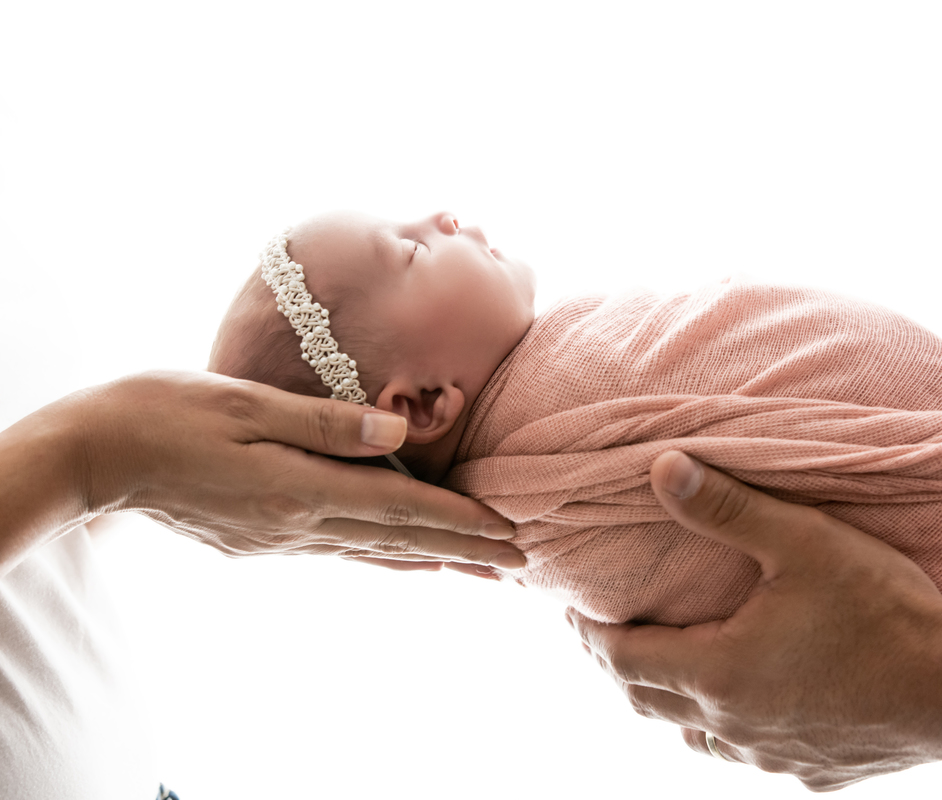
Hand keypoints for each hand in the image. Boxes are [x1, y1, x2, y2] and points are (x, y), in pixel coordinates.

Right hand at [73, 371, 523, 569]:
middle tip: (518, 562)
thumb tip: (403, 436)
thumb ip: (331, 423)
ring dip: (429, 558)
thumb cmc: (170, 412)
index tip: (511, 535)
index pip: (404, 509)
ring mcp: (280, 538)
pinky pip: (341, 549)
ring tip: (475, 568)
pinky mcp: (262, 538)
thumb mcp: (251, 403)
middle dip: (463, 550)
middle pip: (399, 541)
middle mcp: (299, 524)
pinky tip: (399, 557)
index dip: (462, 522)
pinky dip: (383, 555)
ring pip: (373, 551)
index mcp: (302, 489)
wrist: (97, 456)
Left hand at [566, 451, 941, 789]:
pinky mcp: (811, 773)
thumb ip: (725, 506)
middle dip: (621, 666)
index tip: (576, 610)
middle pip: (648, 701)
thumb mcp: (801, 541)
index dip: (591, 634)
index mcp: (718, 670)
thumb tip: (658, 467)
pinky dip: (729, 728)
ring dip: (671, 702)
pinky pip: (749, 753)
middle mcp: (732, 724)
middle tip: (609, 635)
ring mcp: (771, 757)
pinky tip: (749, 708)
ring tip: (669, 669)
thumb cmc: (882, 610)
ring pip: (696, 735)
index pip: (623, 658)